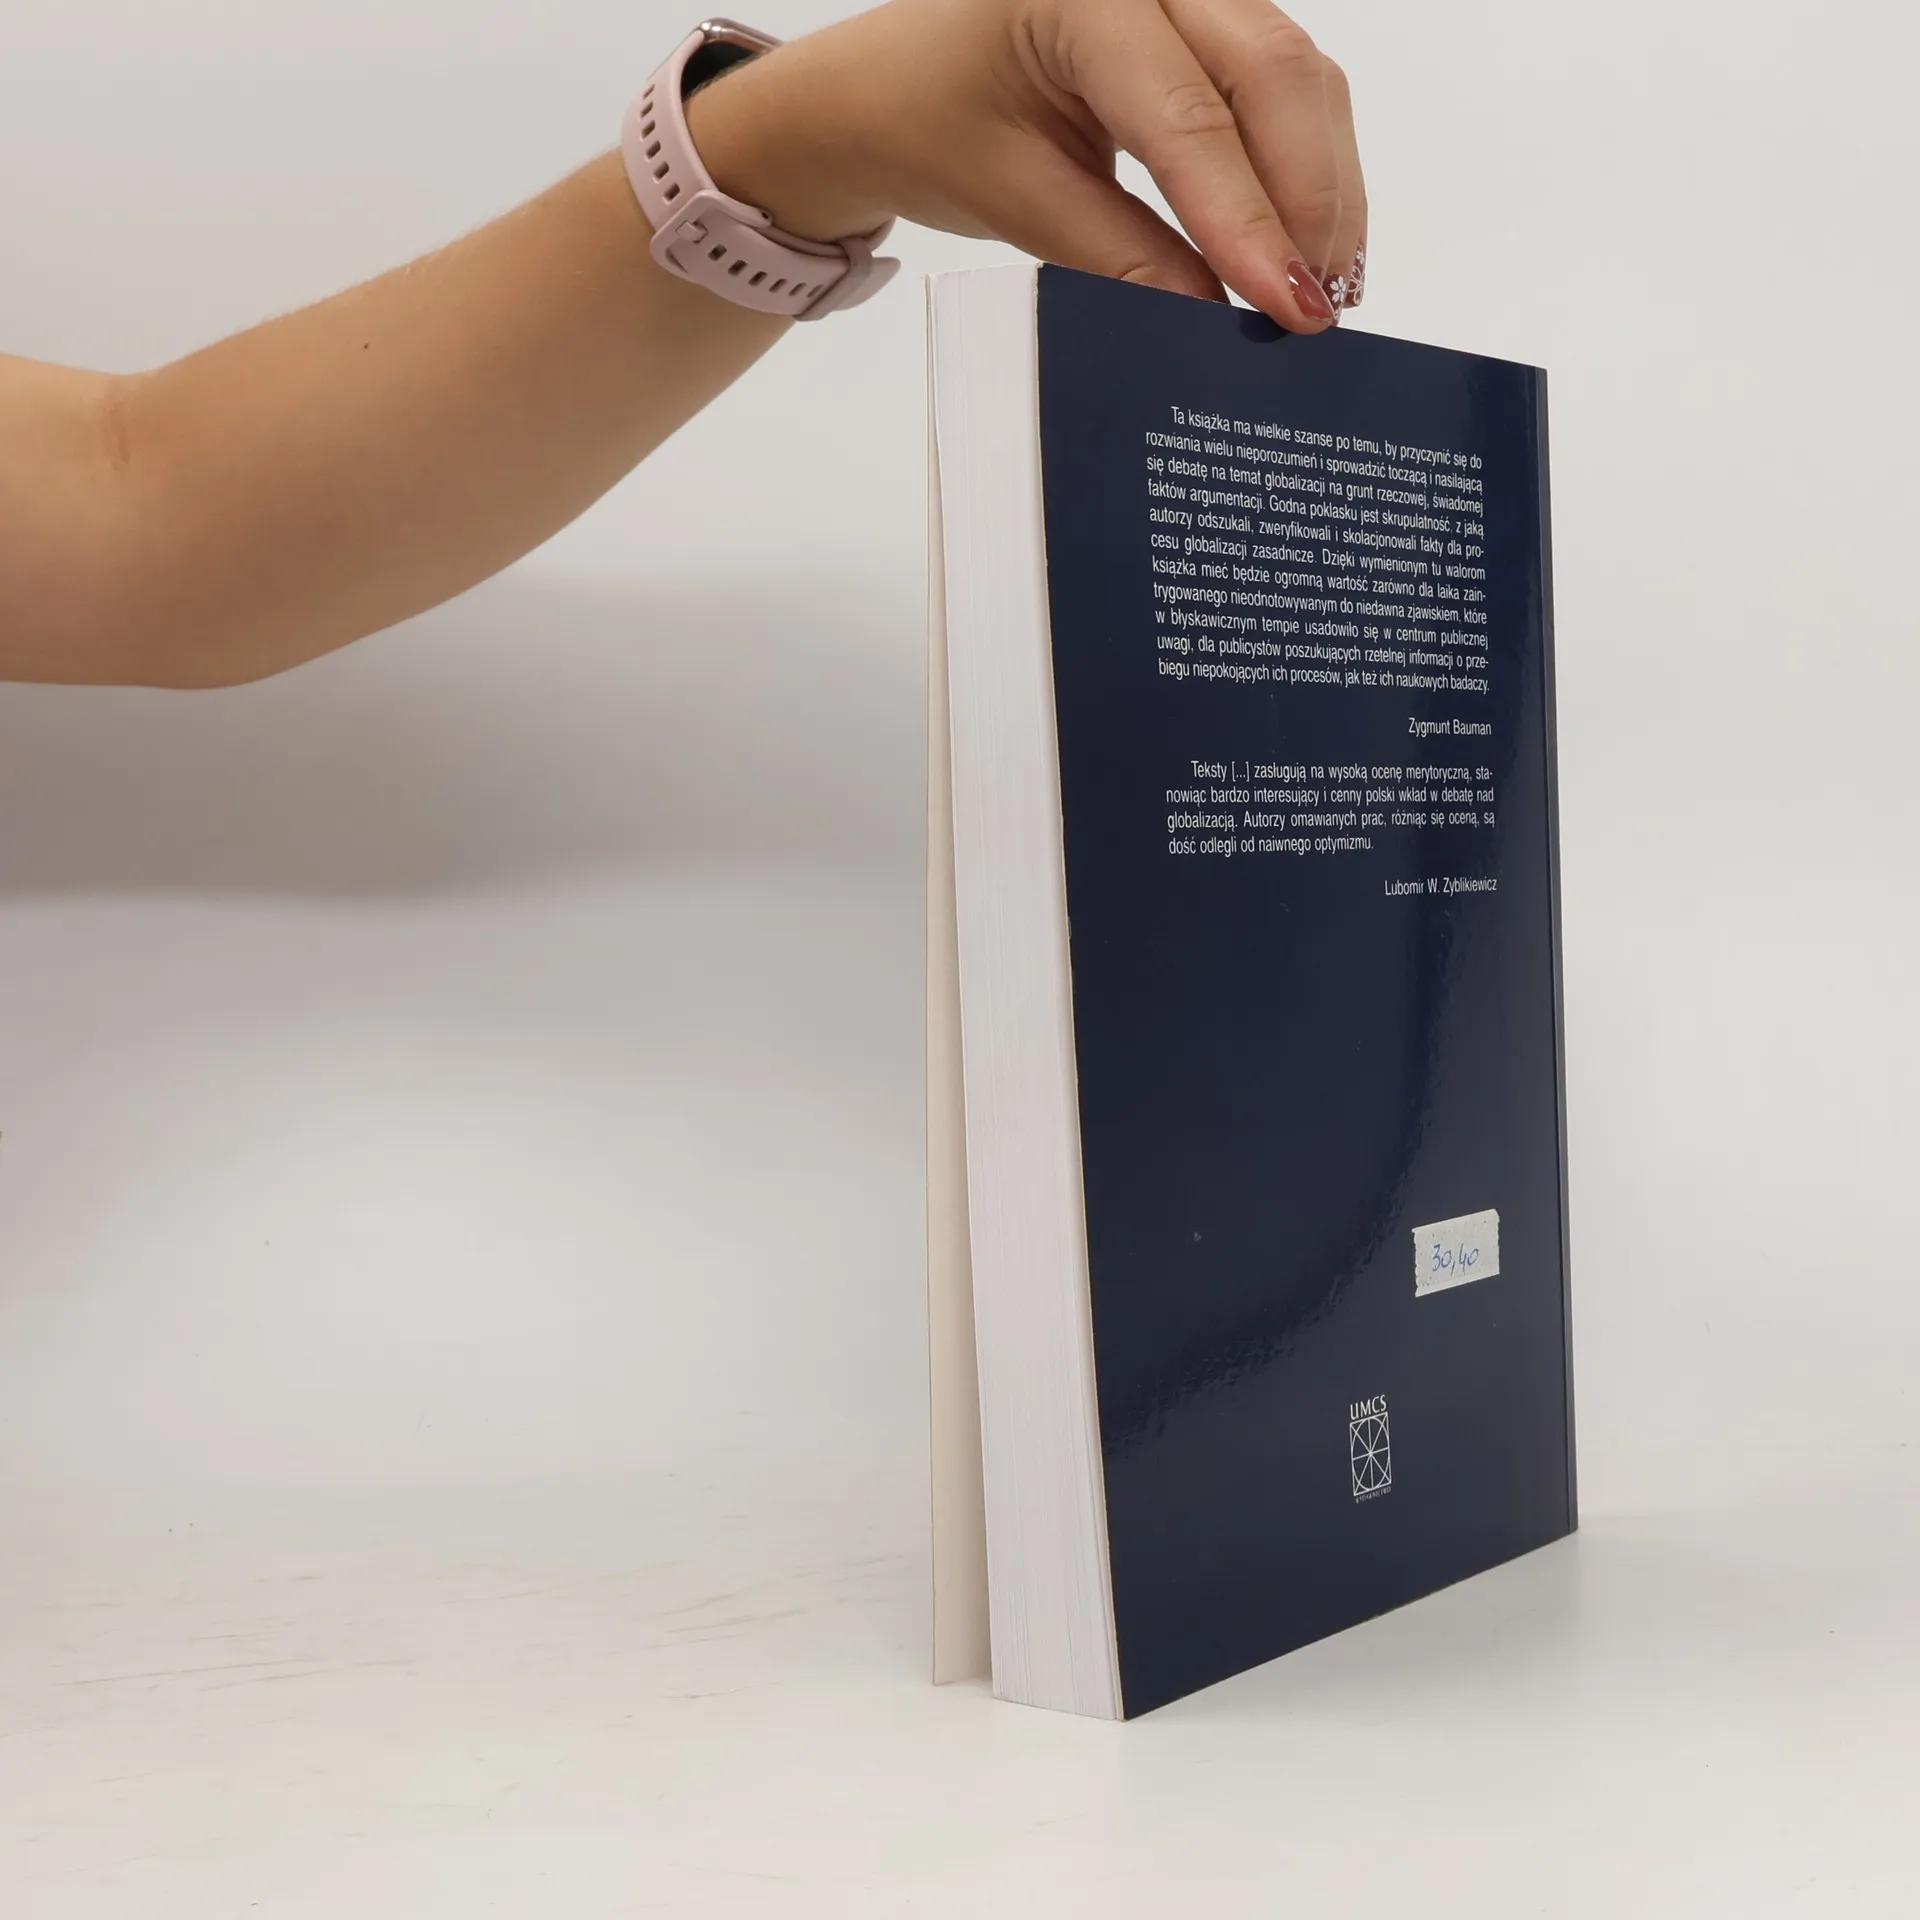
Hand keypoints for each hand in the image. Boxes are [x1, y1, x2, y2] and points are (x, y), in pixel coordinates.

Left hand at [688, 0, 1365, 332]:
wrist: (897, 85)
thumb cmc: (935, 124)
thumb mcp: (1017, 201)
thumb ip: (1120, 256)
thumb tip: (1212, 316)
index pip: (1189, 118)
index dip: (1247, 220)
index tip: (1287, 307)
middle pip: (1274, 75)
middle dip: (1309, 202)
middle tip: (1315, 311)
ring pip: (1298, 77)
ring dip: (1323, 188)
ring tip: (1321, 289)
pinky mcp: (1212, 23)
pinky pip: (1286, 85)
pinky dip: (1307, 168)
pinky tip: (1306, 244)